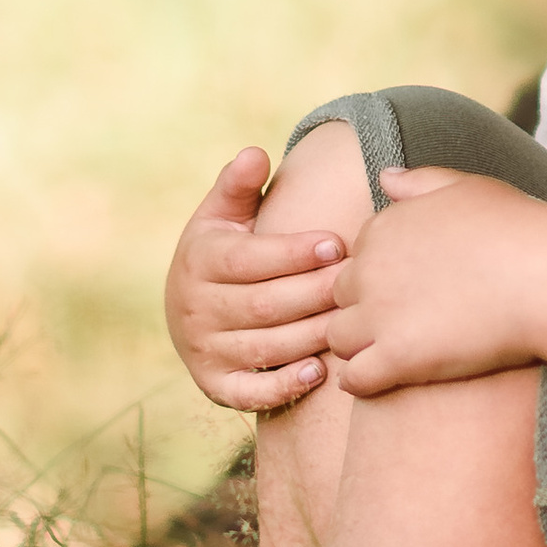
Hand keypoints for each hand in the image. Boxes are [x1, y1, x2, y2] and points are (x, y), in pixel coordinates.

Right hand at [163, 148, 350, 413]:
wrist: (188, 310)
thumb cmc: (222, 252)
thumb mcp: (222, 216)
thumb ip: (239, 185)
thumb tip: (255, 152)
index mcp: (198, 261)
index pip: (248, 260)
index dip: (291, 253)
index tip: (335, 244)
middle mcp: (195, 309)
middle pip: (263, 305)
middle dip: (314, 294)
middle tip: (358, 284)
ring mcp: (204, 350)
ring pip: (265, 347)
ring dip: (311, 336)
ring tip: (354, 323)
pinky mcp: (215, 385)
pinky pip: (249, 393)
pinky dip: (283, 387)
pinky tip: (320, 372)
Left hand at [326, 169, 546, 395]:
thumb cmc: (518, 229)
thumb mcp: (466, 188)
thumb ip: (419, 182)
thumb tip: (384, 177)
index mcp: (383, 227)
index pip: (357, 258)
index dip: (380, 277)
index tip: (409, 291)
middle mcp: (370, 268)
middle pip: (340, 297)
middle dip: (363, 310)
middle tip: (401, 326)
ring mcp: (380, 314)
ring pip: (338, 338)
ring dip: (359, 347)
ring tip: (391, 356)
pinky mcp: (398, 358)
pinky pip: (354, 378)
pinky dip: (362, 382)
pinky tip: (386, 381)